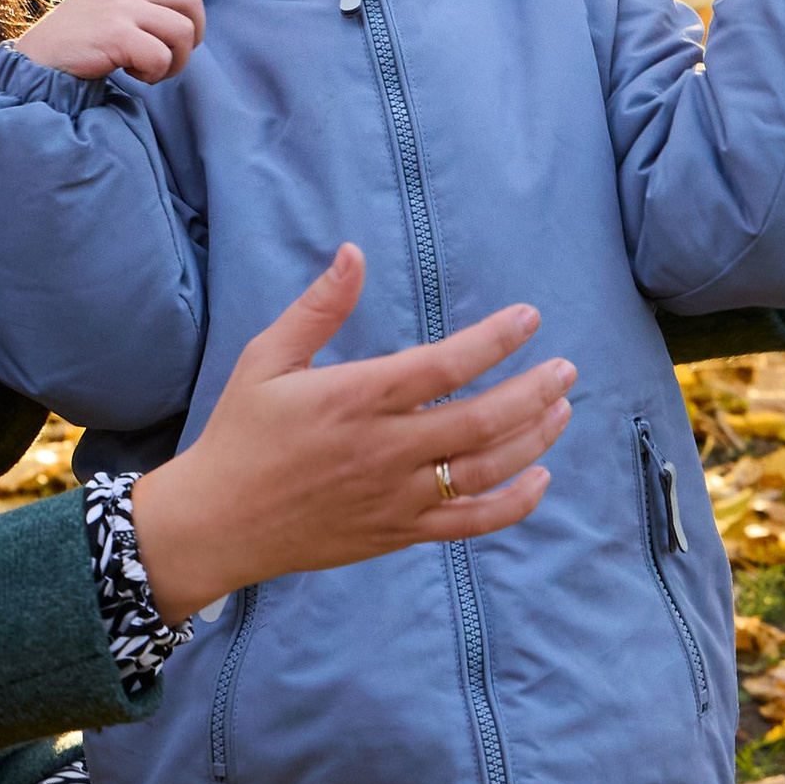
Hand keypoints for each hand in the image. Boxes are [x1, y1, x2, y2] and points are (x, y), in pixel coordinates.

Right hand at [12, 0, 204, 84]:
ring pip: (181, 32)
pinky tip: (129, 73)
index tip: (170, 46)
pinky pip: (160, 56)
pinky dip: (153, 73)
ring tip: (145, 71)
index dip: (189, 24)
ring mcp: (120, 8)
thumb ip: (139, 9)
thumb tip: (184, 25)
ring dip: (172, 62)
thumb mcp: (108, 12)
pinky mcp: (115, 33)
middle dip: (190, 40)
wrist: (34, 62)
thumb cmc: (74, 45)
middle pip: (191, 4)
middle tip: (167, 60)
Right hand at [128, 245, 573, 623]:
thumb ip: (318, 308)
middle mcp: (385, 449)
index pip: (445, 365)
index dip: (496, 339)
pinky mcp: (398, 531)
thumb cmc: (242, 433)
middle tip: (567, 368)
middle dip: (533, 391)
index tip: (529, 318)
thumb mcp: (267, 359)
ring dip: (533, 439)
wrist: (217, 522)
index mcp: (357, 398)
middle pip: (482, 420)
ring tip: (562, 410)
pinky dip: (512, 505)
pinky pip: (470, 523)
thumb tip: (353, 251)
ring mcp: (396, 496)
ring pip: (485, 469)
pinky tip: (540, 478)